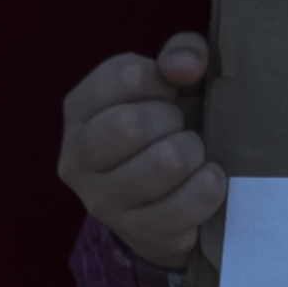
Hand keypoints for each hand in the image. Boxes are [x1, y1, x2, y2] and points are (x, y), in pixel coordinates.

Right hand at [56, 33, 223, 266]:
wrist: (171, 200)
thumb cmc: (169, 125)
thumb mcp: (174, 80)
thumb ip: (182, 54)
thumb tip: (186, 65)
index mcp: (81, 108)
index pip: (126, 76)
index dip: (163, 81)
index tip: (169, 94)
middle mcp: (78, 156)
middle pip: (133, 125)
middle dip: (173, 121)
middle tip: (178, 128)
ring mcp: (102, 200)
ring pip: (164, 164)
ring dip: (193, 153)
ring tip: (191, 155)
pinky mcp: (136, 232)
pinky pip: (187, 204)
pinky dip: (209, 187)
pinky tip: (204, 182)